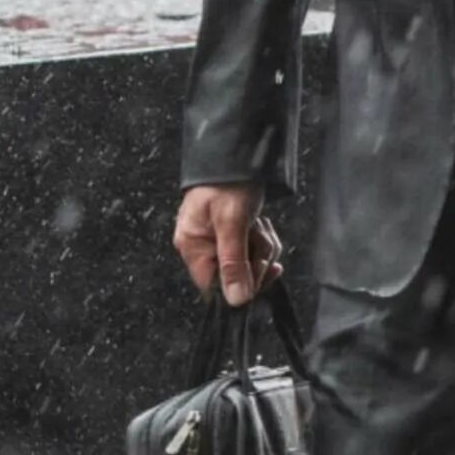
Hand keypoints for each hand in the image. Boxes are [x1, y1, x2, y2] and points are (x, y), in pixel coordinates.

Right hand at [173, 183, 283, 304]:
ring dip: (262, 246)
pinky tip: (260, 223)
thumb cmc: (229, 183)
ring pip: (248, 263)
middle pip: (235, 276)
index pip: (214, 287)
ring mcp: (217, 241)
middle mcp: (201, 247)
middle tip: (257, 234)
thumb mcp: (233, 223)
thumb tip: (236, 300)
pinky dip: (262, 239)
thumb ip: (234, 263)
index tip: (262, 270)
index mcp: (192, 246)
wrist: (239, 154)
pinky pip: (252, 250)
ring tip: (259, 223)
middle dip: (256, 257)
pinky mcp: (232, 235)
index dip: (241, 283)